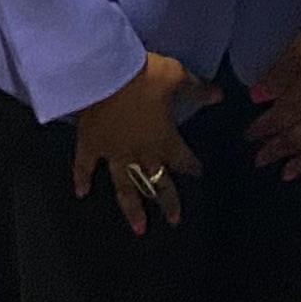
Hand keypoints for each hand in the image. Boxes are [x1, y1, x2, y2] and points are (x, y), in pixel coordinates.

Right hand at [69, 51, 203, 232]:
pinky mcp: (89, 145)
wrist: (101, 72)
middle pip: (157, 182)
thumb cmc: (141, 75)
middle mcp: (140, 153)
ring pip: (125, 186)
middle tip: (174, 221)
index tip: (198, 173)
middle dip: (167, 201)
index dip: (192, 167)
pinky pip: (84, 166)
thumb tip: (219, 97)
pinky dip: (81, 179)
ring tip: (139, 228)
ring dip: (132, 208)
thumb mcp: (174, 76)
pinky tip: (81, 194)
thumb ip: (196, 89)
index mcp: (163, 139)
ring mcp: (113, 153)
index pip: (183, 159)